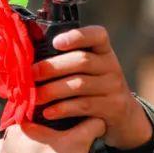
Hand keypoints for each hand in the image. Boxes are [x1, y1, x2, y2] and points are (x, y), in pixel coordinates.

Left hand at [0, 118, 104, 152]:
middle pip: (17, 129)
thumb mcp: (78, 142)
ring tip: (33, 149)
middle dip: (30, 131)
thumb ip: (90, 126)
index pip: (27, 112)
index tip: (53, 119)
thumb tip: (99, 120)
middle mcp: (5, 142)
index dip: (41, 115)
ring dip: (15, 146)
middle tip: (47, 135)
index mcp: (18, 128)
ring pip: (5, 146)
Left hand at [33, 26, 153, 149]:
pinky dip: (63, 108)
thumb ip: (68, 61)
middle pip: (82, 61)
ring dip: (53, 90)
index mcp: (104, 51)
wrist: (124, 117)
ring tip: (34, 97)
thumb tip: (30, 58)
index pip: (97, 35)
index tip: (55, 42)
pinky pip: (84, 105)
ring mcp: (114, 87)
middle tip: (31, 75)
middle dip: (52, 67)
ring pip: (80, 84)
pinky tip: (48, 112)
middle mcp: (112, 66)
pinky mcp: (113, 107)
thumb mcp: (90, 71)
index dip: (77, 36)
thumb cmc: (95, 88)